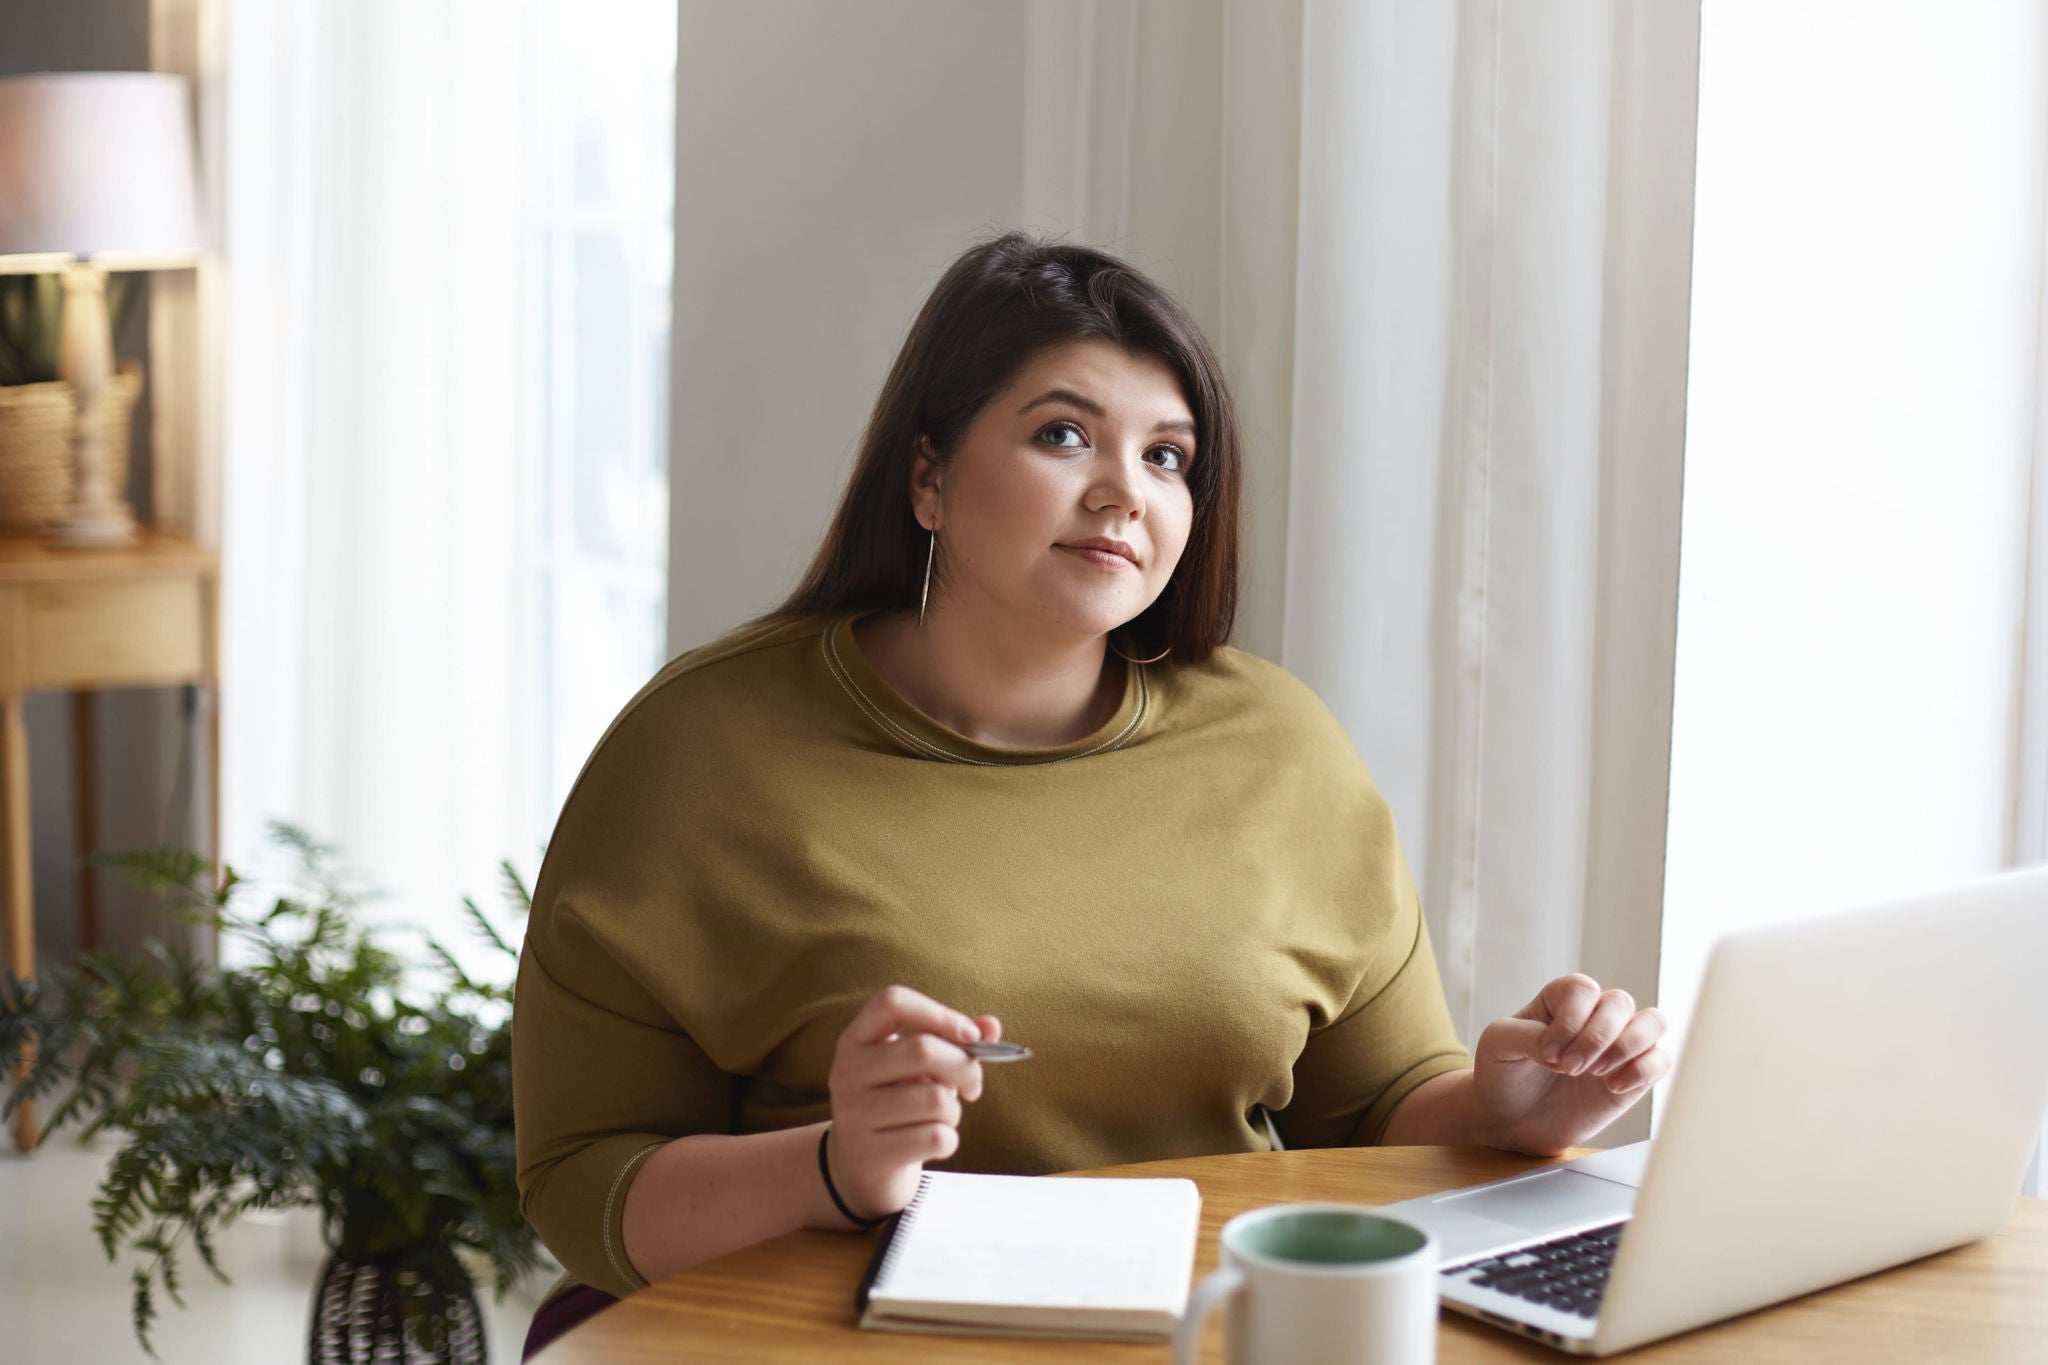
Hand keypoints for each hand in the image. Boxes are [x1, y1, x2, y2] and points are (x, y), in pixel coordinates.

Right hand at [824, 984, 1000, 1223]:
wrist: (860, 1167)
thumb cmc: (898, 1104)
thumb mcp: (920, 1068)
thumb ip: (955, 1042)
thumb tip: (992, 1026)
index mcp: (856, 1039)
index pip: (893, 1002)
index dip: (939, 1013)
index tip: (970, 1035)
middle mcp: (847, 1071)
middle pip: (923, 1050)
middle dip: (965, 1067)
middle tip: (973, 1085)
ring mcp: (854, 1114)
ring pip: (936, 1099)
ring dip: (954, 1110)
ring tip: (941, 1117)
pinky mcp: (870, 1153)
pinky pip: (936, 1137)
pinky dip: (949, 1140)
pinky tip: (932, 1142)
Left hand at [1471, 974, 1671, 1155]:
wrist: (1510, 1119)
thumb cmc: (1503, 1073)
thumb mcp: (1497, 1044)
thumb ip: (1524, 1035)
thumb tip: (1563, 1052)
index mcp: (1561, 999)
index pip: (1582, 989)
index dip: (1570, 1019)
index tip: (1548, 1053)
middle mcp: (1594, 1016)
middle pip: (1620, 1002)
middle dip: (1597, 1037)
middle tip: (1570, 1068)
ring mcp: (1618, 1045)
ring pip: (1652, 1022)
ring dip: (1627, 1046)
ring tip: (1596, 1073)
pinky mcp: (1633, 1077)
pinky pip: (1661, 1060)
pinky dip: (1644, 1070)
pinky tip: (1613, 1086)